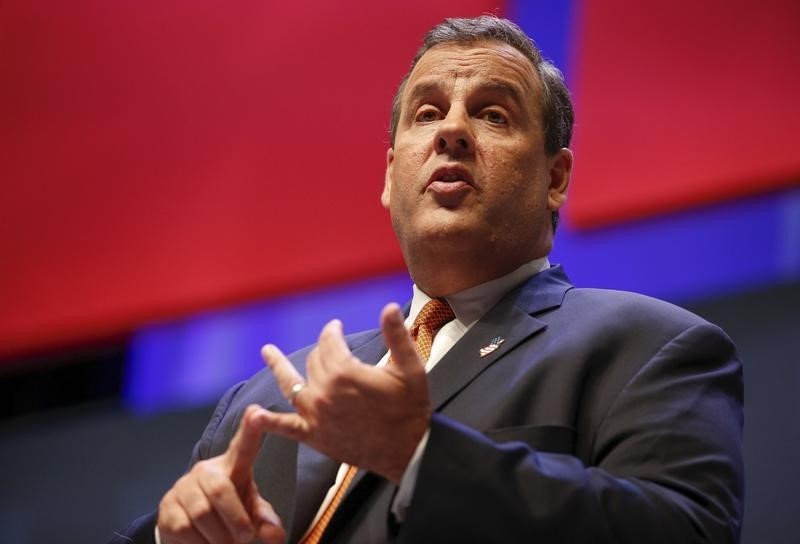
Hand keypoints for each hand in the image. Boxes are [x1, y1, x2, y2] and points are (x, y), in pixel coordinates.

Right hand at [157, 405, 285, 543]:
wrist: (192, 527)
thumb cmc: (230, 513)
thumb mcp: (252, 515)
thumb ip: (265, 521)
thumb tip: (274, 534)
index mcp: (233, 466)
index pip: (243, 445)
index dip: (250, 429)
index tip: (257, 412)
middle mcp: (206, 470)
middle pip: (220, 489)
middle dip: (236, 519)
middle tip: (245, 538)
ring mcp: (184, 487)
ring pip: (202, 514)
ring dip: (219, 537)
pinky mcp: (167, 507)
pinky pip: (184, 528)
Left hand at [257, 303, 429, 482]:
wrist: (408, 451)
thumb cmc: (411, 407)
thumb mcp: (409, 368)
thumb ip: (396, 335)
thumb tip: (388, 307)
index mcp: (345, 372)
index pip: (329, 341)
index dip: (332, 331)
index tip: (336, 327)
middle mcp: (324, 392)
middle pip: (315, 360)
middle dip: (323, 351)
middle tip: (333, 349)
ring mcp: (315, 415)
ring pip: (292, 384)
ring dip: (278, 366)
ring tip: (266, 352)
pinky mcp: (313, 435)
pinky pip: (285, 426)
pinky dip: (268, 421)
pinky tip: (254, 414)